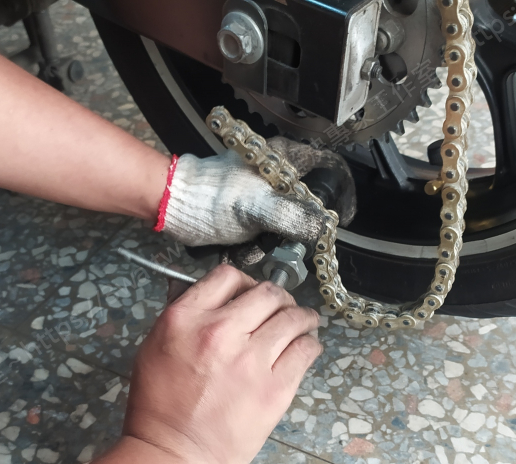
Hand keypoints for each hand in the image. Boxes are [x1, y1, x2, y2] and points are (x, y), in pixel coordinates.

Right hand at [123, 265, 321, 463]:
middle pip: (268, 293)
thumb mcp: (154, 348)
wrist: (175, 456)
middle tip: (283, 309)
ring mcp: (251, 360)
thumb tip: (206, 296)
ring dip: (303, 318)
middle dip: (279, 299)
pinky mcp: (275, 387)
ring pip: (293, 318)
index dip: (245, 281)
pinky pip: (305, 350)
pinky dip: (310, 344)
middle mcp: (220, 331)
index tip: (251, 294)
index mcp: (185, 319)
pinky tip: (306, 347)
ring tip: (305, 323)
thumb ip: (182, 317)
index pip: (227, 276)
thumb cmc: (159, 407)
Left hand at [156, 139, 354, 248]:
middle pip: (309, 206)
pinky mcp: (248, 214)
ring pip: (285, 227)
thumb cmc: (210, 198)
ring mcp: (262, 196)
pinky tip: (237, 249)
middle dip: (293, 233)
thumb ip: (295, 217)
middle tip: (278, 243)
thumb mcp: (257, 208)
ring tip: (247, 246)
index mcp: (284, 162)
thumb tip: (323, 229)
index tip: (341, 220)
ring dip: (268, 244)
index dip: (342, 193)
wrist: (173, 205)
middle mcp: (277, 176)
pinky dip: (252, 248)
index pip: (330, 168)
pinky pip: (263, 237)